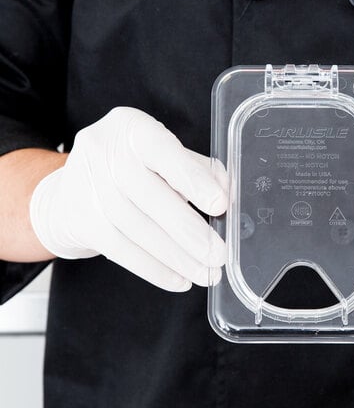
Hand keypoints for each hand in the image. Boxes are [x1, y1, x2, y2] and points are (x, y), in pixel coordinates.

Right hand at [29, 107, 227, 290]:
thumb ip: (198, 169)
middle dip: (190, 231)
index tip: (220, 205)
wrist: (71, 189)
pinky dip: (154, 269)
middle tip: (219, 254)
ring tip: (206, 273)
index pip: (164, 152)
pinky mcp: (82, 222)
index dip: (193, 180)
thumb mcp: (165, 155)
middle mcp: (104, 152)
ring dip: (177, 257)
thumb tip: (228, 194)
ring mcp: (88, 188)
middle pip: (151, 196)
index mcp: (132, 128)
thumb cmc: (132, 167)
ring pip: (138, 229)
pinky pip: (122, 251)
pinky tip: (179, 280)